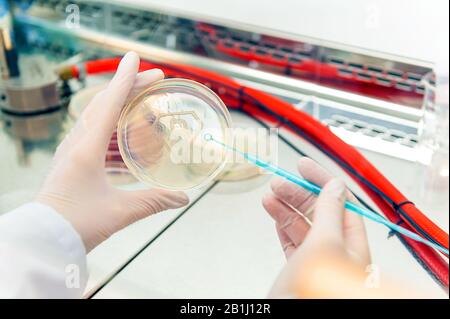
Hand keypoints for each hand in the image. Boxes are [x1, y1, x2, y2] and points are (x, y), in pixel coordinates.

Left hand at [36, 52, 188, 251]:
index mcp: (86, 149)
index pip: (109, 104)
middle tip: (154, 79)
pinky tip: (125, 135)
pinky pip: (94, 133)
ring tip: (143, 103)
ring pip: (97, 116)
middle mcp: (76, 144)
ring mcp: (71, 151)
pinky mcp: (72, 161)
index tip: (136, 58)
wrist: (44, 240)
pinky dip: (112, 126)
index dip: (125, 79)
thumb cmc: (76, 224)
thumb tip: (184, 198)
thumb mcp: (121, 211)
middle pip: (104, 104)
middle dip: (130, 87)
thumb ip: (155, 201)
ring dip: (121, 105)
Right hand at [262, 157, 369, 297]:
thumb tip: (334, 186)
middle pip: (319, 210)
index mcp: (352, 242)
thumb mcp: (325, 243)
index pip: (340, 201)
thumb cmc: (314, 291)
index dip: (321, 179)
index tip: (302, 165)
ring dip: (286, 207)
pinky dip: (281, 224)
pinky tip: (273, 213)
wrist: (291, 313)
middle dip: (298, 193)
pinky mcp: (300, 269)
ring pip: (302, 224)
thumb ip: (329, 212)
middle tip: (278, 182)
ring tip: (270, 196)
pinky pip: (292, 239)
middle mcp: (338, 250)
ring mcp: (318, 260)